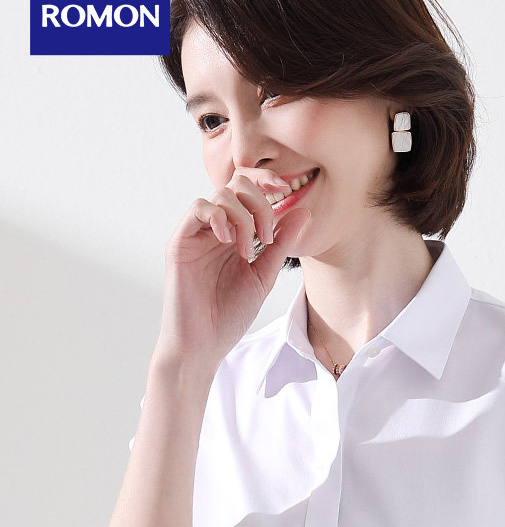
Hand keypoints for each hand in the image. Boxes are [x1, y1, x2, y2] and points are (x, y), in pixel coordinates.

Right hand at [154, 168, 310, 370]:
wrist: (204, 345)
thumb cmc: (230, 315)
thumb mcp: (265, 275)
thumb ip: (281, 243)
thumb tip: (304, 211)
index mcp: (234, 234)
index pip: (248, 190)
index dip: (266, 181)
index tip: (286, 190)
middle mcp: (214, 230)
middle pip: (235, 184)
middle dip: (259, 202)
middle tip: (267, 236)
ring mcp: (196, 235)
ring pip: (218, 194)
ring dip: (242, 217)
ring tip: (249, 250)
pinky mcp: (180, 244)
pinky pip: (197, 209)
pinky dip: (219, 217)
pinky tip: (229, 242)